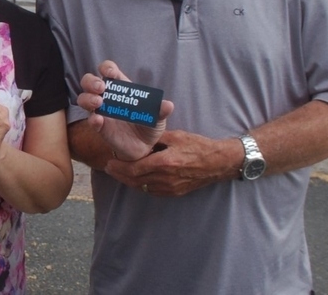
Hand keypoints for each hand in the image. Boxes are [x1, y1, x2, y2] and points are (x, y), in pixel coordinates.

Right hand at [77, 60, 172, 160]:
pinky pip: (91, 121)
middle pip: (89, 82)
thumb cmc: (149, 126)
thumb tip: (168, 105)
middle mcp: (107, 97)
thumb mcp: (158, 118)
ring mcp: (101, 112)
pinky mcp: (100, 128)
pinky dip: (93, 119)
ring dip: (88, 98)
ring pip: (83, 99)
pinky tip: (99, 120)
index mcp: (121, 89)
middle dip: (91, 81)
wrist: (144, 148)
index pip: (108, 71)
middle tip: (101, 88)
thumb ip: (161, 111)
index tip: (110, 72)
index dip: (107, 68)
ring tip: (98, 102)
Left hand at [105, 130, 236, 196]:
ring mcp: (171, 188)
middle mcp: (166, 178)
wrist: (219, 163)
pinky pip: (152, 191)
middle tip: (108, 168)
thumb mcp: (176, 136)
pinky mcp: (175, 192)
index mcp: (165, 163)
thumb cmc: (198, 146)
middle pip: (136, 180)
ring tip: (118, 173)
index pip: (135, 168)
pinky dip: (141, 185)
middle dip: (120, 175)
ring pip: (143, 187)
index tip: (109, 162)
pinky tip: (135, 179)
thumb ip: (156, 137)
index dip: (119, 167)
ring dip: (129, 181)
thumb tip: (139, 135)